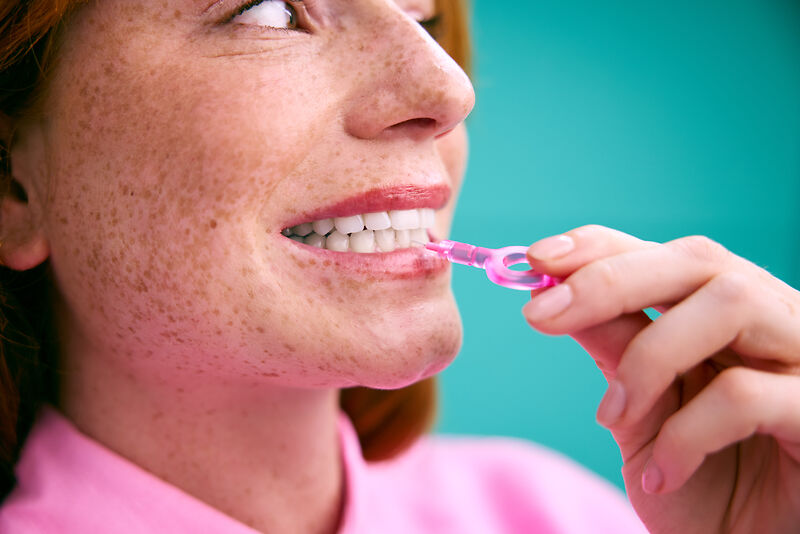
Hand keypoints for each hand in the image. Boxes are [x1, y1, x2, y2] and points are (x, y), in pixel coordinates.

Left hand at [521, 225, 799, 533]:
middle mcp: (772, 321)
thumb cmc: (701, 484)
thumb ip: (614, 351)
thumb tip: (551, 294)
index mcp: (725, 316)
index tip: (536, 258)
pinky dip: (685, 433)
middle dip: (608, 281)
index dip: (600, 247)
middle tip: (541, 315)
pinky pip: (746, 395)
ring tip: (612, 417)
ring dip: (649, 358)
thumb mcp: (640, 415)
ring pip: (729, 303)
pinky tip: (661, 472)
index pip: (666, 255)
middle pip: (697, 261)